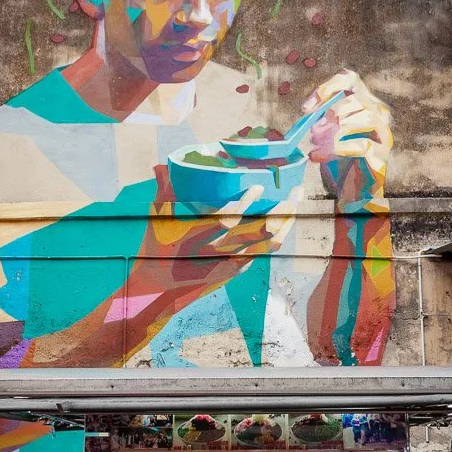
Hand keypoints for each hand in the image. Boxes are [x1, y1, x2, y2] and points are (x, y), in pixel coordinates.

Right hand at [140, 165, 301, 291]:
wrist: (160, 284)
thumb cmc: (156, 247)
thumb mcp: (156, 221)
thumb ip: (163, 193)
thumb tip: (161, 167)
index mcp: (195, 240)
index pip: (225, 223)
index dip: (243, 206)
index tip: (258, 188)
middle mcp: (215, 255)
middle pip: (257, 235)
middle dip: (280, 213)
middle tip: (293, 193)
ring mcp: (228, 264)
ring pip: (266, 246)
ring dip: (285, 224)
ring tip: (295, 203)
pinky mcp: (235, 270)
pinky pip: (262, 252)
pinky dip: (277, 236)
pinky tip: (286, 220)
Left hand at [305, 69, 392, 211]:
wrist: (351, 191)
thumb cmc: (339, 160)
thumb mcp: (325, 135)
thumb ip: (320, 120)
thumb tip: (310, 113)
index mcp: (363, 104)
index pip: (350, 80)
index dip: (327, 88)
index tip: (306, 108)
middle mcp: (378, 114)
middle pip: (358, 98)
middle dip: (331, 113)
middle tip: (313, 132)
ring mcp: (383, 134)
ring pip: (366, 118)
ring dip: (336, 131)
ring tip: (316, 145)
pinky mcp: (382, 155)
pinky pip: (364, 145)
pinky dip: (338, 150)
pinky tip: (319, 157)